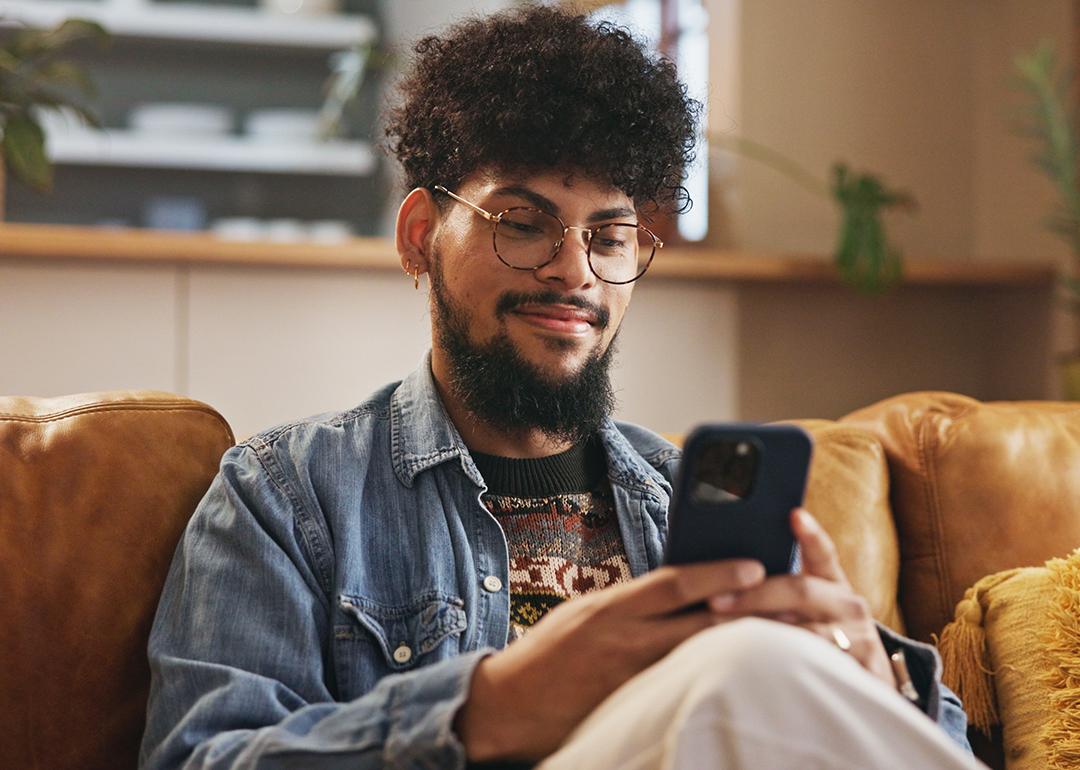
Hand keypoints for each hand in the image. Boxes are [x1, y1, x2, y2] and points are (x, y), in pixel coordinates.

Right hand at [454, 559, 765, 761]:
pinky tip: (754, 677)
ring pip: (705, 660)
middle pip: (702, 624)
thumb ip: (635, 602)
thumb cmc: (552, 651)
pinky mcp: (638, 709)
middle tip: (796, 602)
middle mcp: (626, 643)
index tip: (756, 563)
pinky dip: (725, 680)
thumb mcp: (589, 611)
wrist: (511, 705)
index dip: (717, 572)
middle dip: (752, 611)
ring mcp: (635, 681)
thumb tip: (687, 589)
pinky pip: (691, 690)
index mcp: (611, 609)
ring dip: (751, 648)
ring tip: (793, 640)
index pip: (672, 583)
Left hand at [708, 508, 896, 688]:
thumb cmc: (817, 642)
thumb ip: (777, 592)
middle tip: (713, 601)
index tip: (793, 514)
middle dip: (752, 596)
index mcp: (833, 585)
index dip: (809, 534)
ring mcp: (858, 641)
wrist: (864, 689)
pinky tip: (748, 671)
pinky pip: (811, 672)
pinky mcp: (858, 676)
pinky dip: (778, 671)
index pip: (822, 553)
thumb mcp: (806, 613)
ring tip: (719, 636)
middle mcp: (849, 607)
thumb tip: (721, 578)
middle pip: (800, 592)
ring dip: (759, 635)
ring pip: (803, 635)